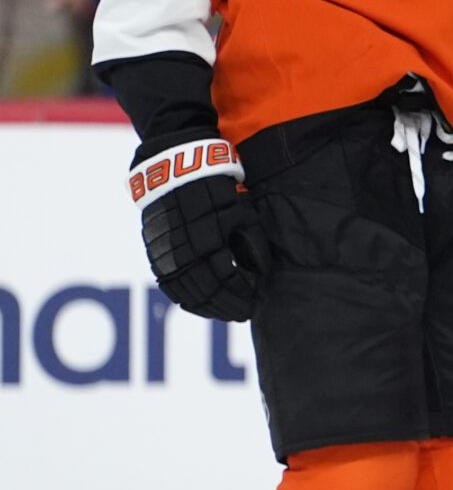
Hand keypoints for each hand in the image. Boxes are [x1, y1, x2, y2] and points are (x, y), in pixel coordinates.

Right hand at [131, 139, 264, 321]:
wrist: (174, 175)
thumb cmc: (216, 193)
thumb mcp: (242, 213)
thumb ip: (252, 244)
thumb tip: (259, 275)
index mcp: (209, 241)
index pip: (228, 280)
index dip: (242, 296)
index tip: (254, 304)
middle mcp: (185, 252)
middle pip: (207, 292)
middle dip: (227, 306)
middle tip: (243, 314)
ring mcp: (166, 255)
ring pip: (187, 293)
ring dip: (208, 308)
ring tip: (225, 313)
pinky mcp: (156, 255)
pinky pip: (170, 286)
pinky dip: (187, 300)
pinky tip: (200, 306)